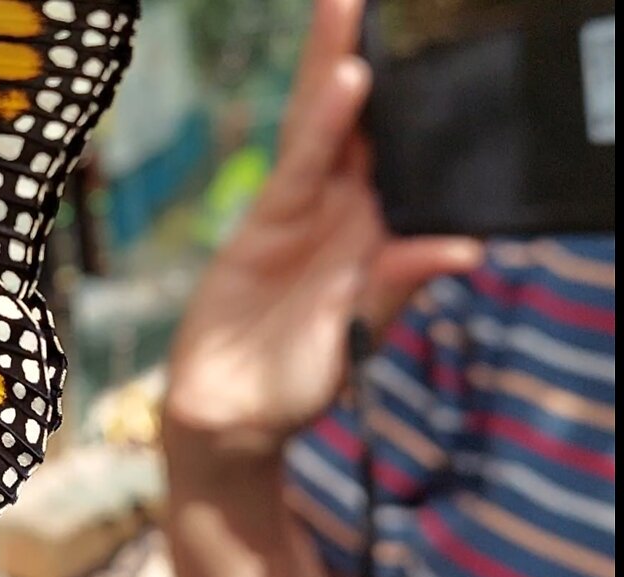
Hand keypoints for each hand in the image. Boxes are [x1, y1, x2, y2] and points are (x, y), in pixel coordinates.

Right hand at [165, 0, 482, 452]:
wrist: (229, 417)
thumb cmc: (298, 387)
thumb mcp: (357, 340)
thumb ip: (396, 288)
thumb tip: (464, 249)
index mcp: (377, 239)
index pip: (403, 161)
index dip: (415, 108)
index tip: (434, 57)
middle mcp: (343, 217)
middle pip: (360, 127)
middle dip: (363, 61)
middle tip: (365, 2)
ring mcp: (300, 216)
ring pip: (322, 130)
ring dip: (336, 68)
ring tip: (347, 11)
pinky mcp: (260, 227)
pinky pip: (295, 167)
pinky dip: (321, 128)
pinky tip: (342, 85)